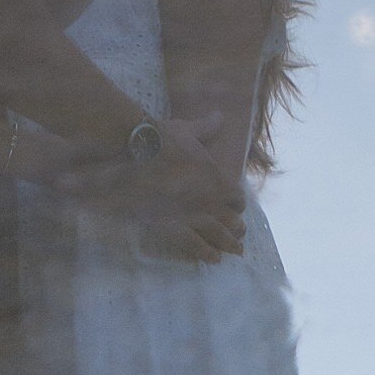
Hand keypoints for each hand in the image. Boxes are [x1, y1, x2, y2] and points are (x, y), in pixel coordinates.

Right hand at [118, 115, 246, 261]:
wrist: (134, 154)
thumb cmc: (161, 139)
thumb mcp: (187, 130)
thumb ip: (206, 127)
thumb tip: (220, 115)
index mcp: (217, 178)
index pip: (237, 198)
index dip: (237, 204)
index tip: (236, 208)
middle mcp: (211, 200)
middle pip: (233, 220)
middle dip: (236, 227)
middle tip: (240, 235)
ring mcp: (194, 215)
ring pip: (220, 236)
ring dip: (230, 245)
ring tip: (236, 251)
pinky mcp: (175, 227)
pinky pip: (197, 246)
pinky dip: (207, 253)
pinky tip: (214, 259)